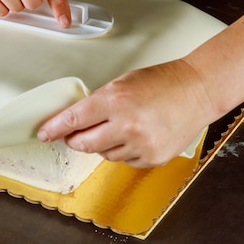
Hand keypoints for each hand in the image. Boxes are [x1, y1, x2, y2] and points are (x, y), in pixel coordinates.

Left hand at [37, 59, 215, 167]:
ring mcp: (141, 145)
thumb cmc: (164, 81)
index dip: (54, 128)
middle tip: (75, 134)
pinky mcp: (152, 158)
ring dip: (102, 144)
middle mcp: (127, 125)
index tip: (44, 133)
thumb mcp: (124, 82)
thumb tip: (78, 119)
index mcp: (116, 100)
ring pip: (104, 154)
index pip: (73, 119)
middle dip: (75, 139)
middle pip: (83, 143)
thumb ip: (100, 101)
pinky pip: (125, 161)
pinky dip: (124, 151)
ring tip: (120, 127)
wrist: (198, 91)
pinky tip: (136, 135)